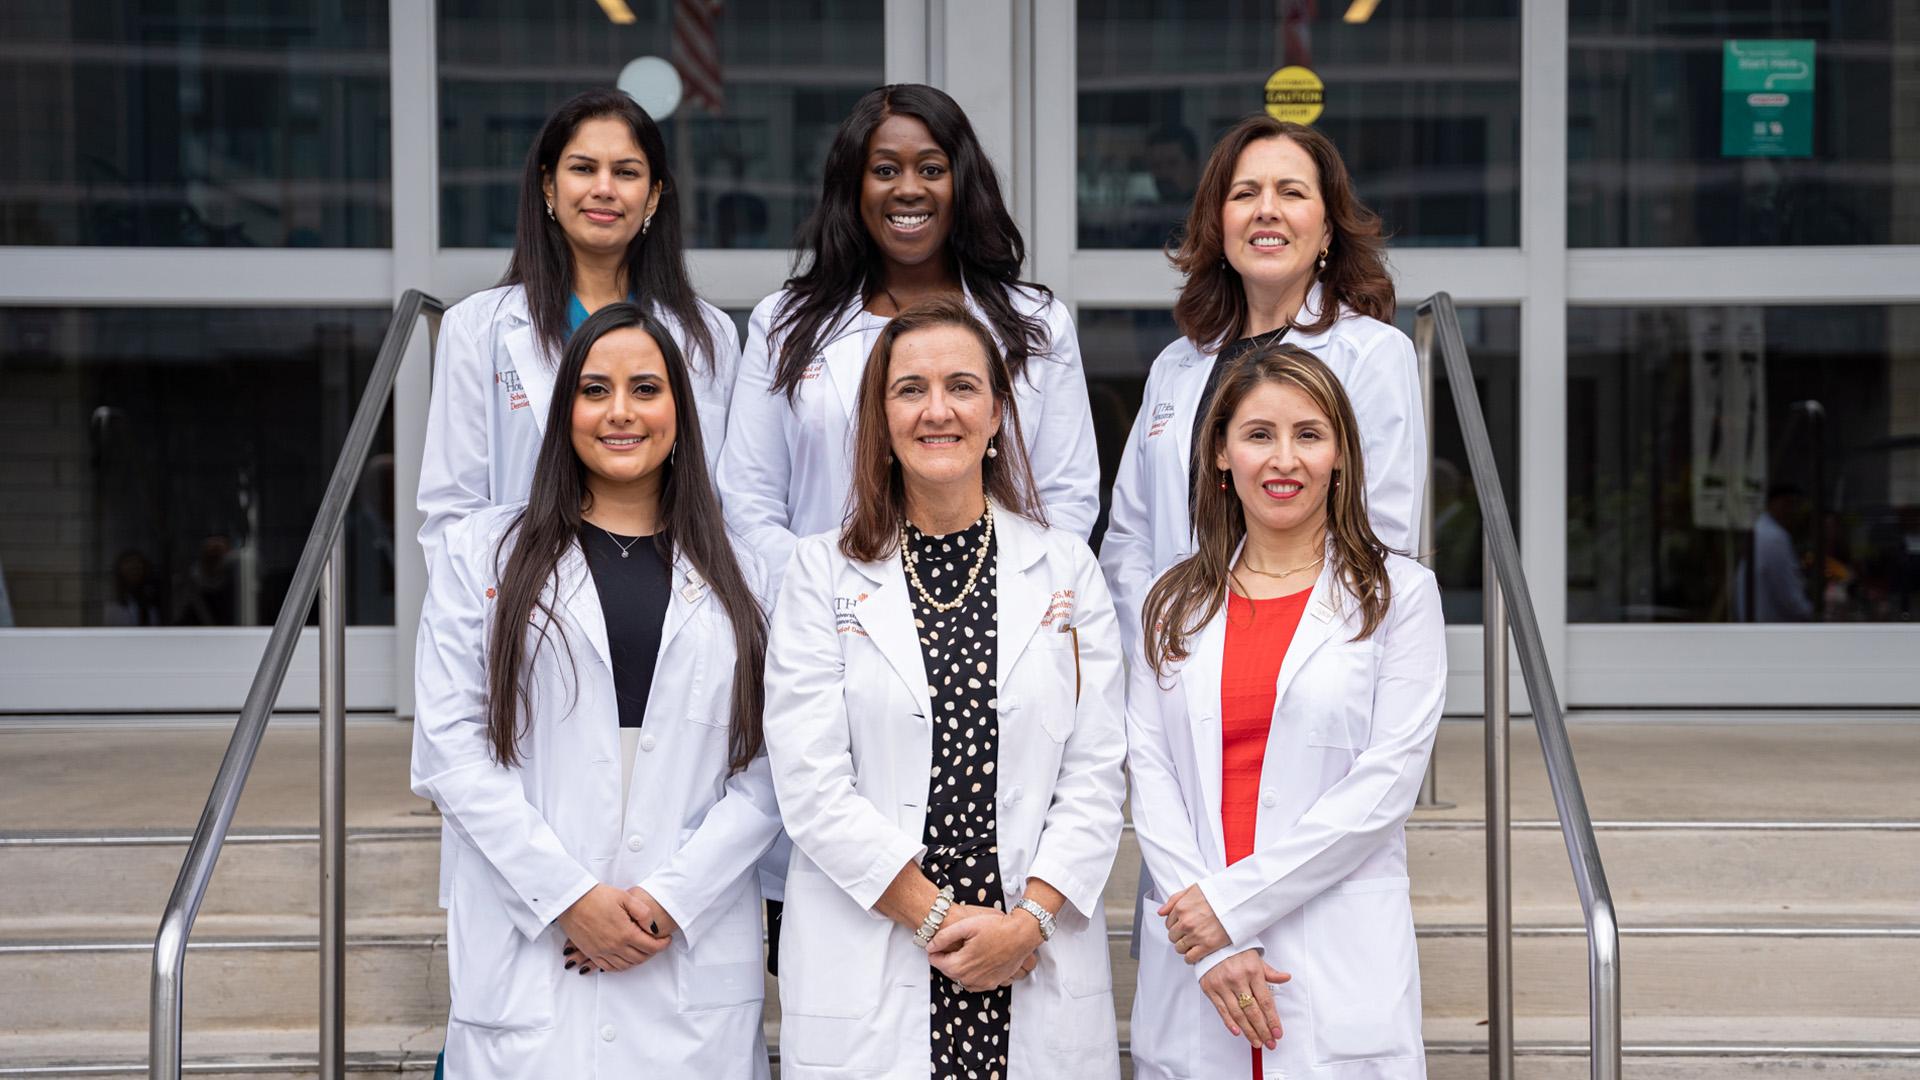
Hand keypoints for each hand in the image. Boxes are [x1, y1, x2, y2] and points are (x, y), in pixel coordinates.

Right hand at [554, 884, 668, 973]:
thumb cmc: (598, 896)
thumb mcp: (625, 897)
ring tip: (642, 950)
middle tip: (656, 944)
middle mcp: (614, 946)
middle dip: (652, 952)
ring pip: (626, 965)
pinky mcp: (591, 953)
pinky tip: (625, 958)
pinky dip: (621, 965)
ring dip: (637, 960)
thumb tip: (653, 928)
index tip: (666, 940)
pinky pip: (609, 967)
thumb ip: (643, 913)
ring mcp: (601, 952)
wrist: (571, 900)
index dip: (662, 945)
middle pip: (640, 958)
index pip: (651, 947)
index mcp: (625, 933)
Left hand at [926, 911, 1042, 991]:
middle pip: (949, 972)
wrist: (1021, 934)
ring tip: (959, 956)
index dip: (934, 954)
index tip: (934, 947)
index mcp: (962, 964)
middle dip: (945, 961)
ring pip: (962, 980)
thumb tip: (931, 946)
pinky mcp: (995, 982)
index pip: (938, 963)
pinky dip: (970, 977)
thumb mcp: (966, 926)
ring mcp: (984, 982)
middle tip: (946, 949)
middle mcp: (971, 978)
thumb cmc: (997, 927)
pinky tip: (972, 965)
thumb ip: (944, 937)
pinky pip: (976, 985)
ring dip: (958, 970)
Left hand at [1159, 884, 1229, 962]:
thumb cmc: (1218, 893)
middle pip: (1173, 937)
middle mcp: (1186, 922)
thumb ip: (1174, 900)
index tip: (1182, 927)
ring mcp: (1195, 935)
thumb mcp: (1193, 889)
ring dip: (1184, 947)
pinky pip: (1190, 958)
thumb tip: (1161, 912)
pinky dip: (1190, 958)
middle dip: (1179, 936)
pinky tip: (1195, 953)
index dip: (1175, 925)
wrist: (1238, 900)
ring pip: (1180, 948)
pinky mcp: (1207, 945)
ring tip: (1192, 944)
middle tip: (1188, 935)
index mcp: (1181, 908)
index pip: (1168, 923)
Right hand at [1198, 949, 1291, 1049]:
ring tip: (1257, 1042)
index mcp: (1252, 971)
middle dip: (1263, 1030)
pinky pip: (1221, 1010)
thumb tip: (1286, 978)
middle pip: (1253, 1011)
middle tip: (1270, 1043)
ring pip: (1238, 1014)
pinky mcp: (1210, 989)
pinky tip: (1238, 1032)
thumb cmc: (1236, 952)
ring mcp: (1222, 985)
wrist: (1211, 943)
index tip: (1277, 1033)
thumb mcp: (1256, 959)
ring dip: (1249, 1031)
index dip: (1272, 1020)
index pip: (1265, 1001)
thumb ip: (1270, 973)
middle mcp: (1237, 979)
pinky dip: (1230, 1023)